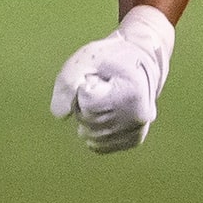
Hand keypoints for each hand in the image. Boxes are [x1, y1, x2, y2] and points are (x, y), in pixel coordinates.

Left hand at [50, 7, 175, 153]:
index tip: (99, 77)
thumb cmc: (112, 57)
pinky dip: (94, 132)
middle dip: (84, 104)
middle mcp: (139, 116)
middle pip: (89, 121)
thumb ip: (67, 82)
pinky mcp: (135, 139)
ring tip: (104, 100)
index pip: (87, 103)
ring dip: (89, 119)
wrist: (141, 61)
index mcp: (131, 93)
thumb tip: (61, 115)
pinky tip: (104, 114)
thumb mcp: (86, 58)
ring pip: (92, 137)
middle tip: (100, 88)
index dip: (84, 88)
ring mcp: (139, 130)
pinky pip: (100, 146)